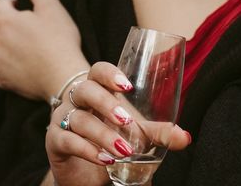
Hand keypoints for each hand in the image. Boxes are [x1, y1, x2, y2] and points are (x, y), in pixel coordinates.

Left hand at [0, 0, 88, 99]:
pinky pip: (0, 72)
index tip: (29, 9)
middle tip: (31, 28)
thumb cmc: (60, 39)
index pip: (2, 5)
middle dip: (10, 25)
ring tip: (26, 47)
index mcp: (7, 21)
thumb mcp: (52, 6)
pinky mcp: (4, 81)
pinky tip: (23, 67)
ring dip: (6, 46)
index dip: (14, 3)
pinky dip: (8, 68)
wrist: (64, 76)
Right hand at [46, 62, 190, 185]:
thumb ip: (160, 133)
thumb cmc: (112, 136)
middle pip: (85, 90)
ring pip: (78, 118)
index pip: (98, 70)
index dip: (109, 74)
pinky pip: (67, 140)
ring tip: (123, 150)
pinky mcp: (55, 142)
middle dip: (106, 103)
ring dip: (103, 134)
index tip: (127, 86)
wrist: (86, 169)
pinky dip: (87, 150)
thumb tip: (185, 137)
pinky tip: (105, 159)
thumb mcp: (138, 134)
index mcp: (98, 89)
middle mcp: (77, 100)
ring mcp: (63, 119)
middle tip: (126, 120)